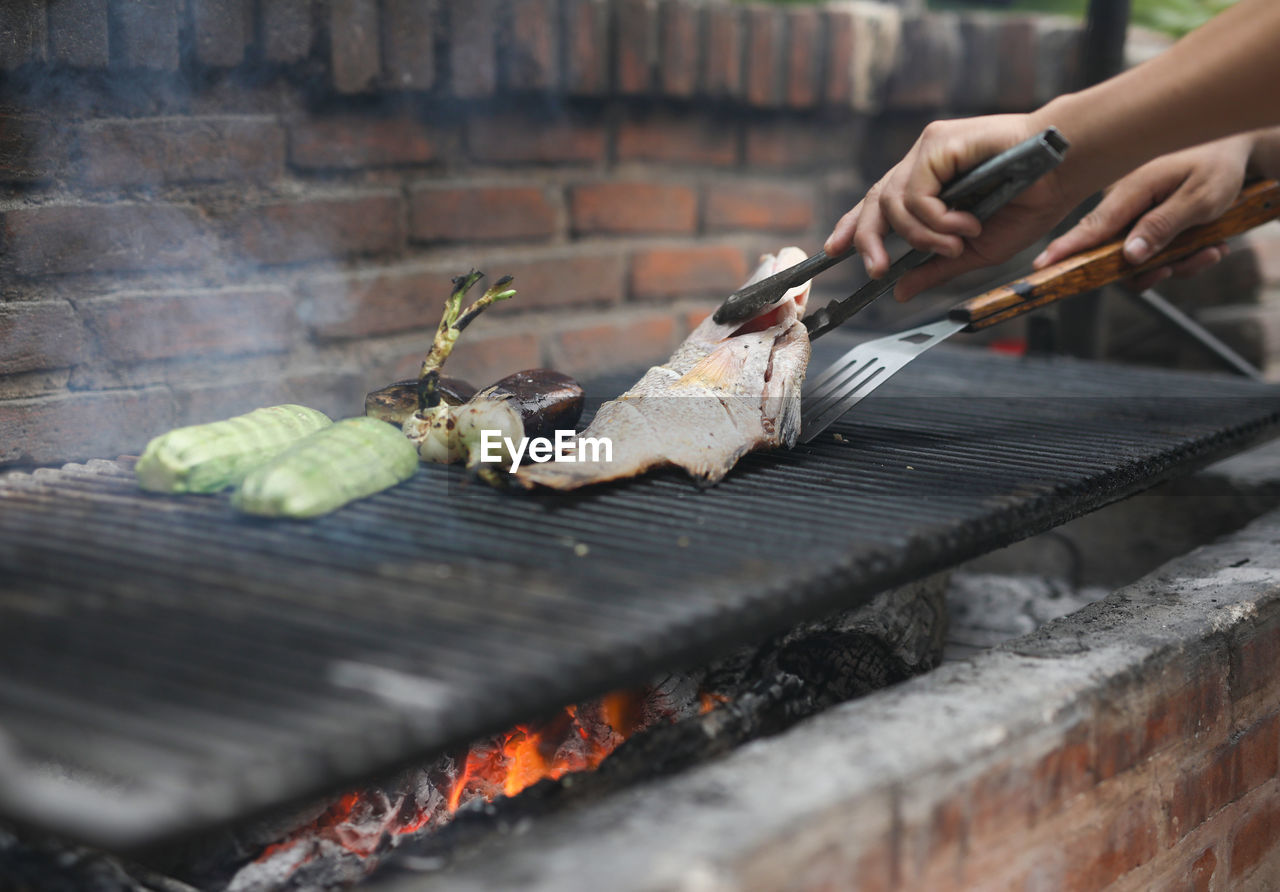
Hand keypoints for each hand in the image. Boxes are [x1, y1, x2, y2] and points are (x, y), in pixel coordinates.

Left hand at [824, 114, 1078, 301]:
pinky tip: (965, 224)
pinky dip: (935, 218)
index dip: (853, 226)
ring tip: (959, 242)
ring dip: (923, 235)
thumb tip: (899, 291)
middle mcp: (923, 164)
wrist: (1066, 171)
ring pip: (894, 202)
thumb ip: (936, 268)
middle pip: (874, 203)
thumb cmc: (1030, 203)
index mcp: (929, 184)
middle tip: (877, 270)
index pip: (878, 205)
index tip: (834, 250)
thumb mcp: (976, 250)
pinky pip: (916, 192)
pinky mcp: (939, 142)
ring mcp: (929, 150)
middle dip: (868, 241)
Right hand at [1032, 135, 1253, 290]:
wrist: (1233, 143)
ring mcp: (1132, 209)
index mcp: (1131, 190)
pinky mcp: (1142, 215)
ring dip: (1177, 261)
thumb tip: (1129, 255)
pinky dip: (1181, 253)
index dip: (1067, 250)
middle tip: (1199, 258)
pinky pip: (1151, 248)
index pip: (1092, 228)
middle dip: (1157, 267)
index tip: (1042, 267)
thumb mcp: (1202, 197)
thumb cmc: (1219, 161)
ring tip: (1211, 248)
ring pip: (1139, 256)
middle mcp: (1124, 201)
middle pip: (1117, 253)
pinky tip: (1208, 243)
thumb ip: (1163, 226)